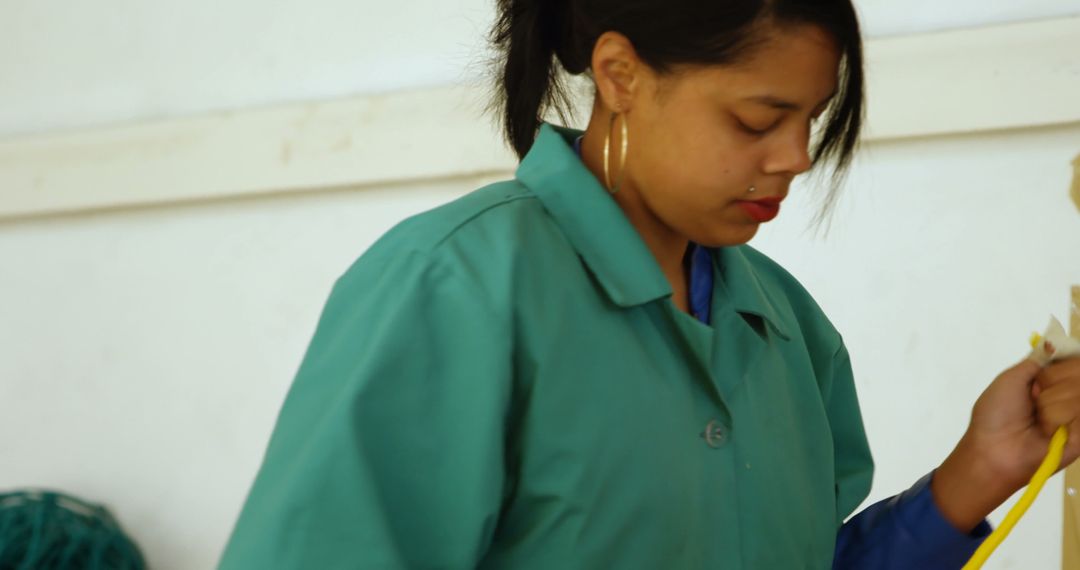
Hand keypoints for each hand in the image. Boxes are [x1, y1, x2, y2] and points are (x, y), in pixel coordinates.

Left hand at [967, 358, 1079, 485]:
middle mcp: (1068, 395)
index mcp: (1051, 381)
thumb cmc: (996, 414)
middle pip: (1078, 370)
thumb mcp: (1010, 378)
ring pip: (1078, 390)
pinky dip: (1059, 418)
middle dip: (1052, 383)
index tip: (1047, 373)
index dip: (1067, 362)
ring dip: (1051, 405)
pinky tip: (1050, 430)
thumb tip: (1053, 344)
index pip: (1073, 360)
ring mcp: (1077, 415)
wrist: (996, 450)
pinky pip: (1079, 411)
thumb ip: (1036, 360)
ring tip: (1038, 420)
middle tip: (1033, 399)